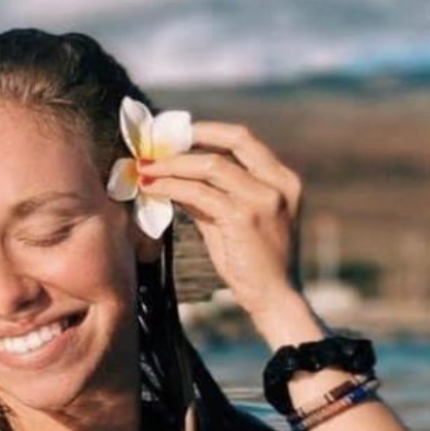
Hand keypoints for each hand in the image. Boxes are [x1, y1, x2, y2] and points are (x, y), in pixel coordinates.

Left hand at [140, 121, 303, 321]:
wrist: (275, 299)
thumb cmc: (255, 264)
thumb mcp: (236, 222)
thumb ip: (213, 197)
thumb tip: (175, 177)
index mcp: (284, 180)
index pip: (244, 140)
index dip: (208, 131)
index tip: (178, 133)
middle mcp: (278, 184)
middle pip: (232, 141)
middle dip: (190, 138)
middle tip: (157, 143)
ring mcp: (263, 199)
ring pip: (210, 165)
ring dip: (173, 164)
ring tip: (146, 168)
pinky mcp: (244, 218)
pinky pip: (199, 192)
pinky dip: (172, 187)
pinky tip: (153, 189)